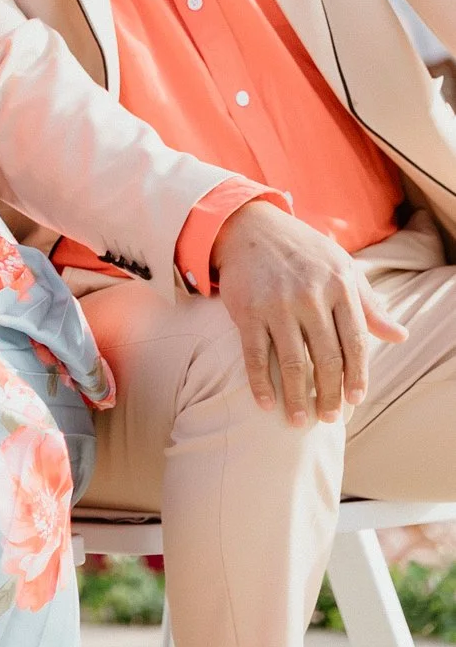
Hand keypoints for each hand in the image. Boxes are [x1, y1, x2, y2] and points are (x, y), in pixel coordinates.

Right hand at [214, 200, 405, 425]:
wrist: (250, 225)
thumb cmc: (303, 251)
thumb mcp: (341, 268)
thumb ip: (369, 304)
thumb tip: (400, 335)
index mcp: (339, 286)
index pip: (355, 342)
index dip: (357, 375)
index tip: (355, 399)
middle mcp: (311, 296)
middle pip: (327, 358)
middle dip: (330, 394)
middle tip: (329, 418)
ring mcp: (277, 305)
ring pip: (293, 363)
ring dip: (297, 398)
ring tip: (298, 421)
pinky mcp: (247, 311)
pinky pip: (256, 355)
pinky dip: (261, 383)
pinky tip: (266, 403)